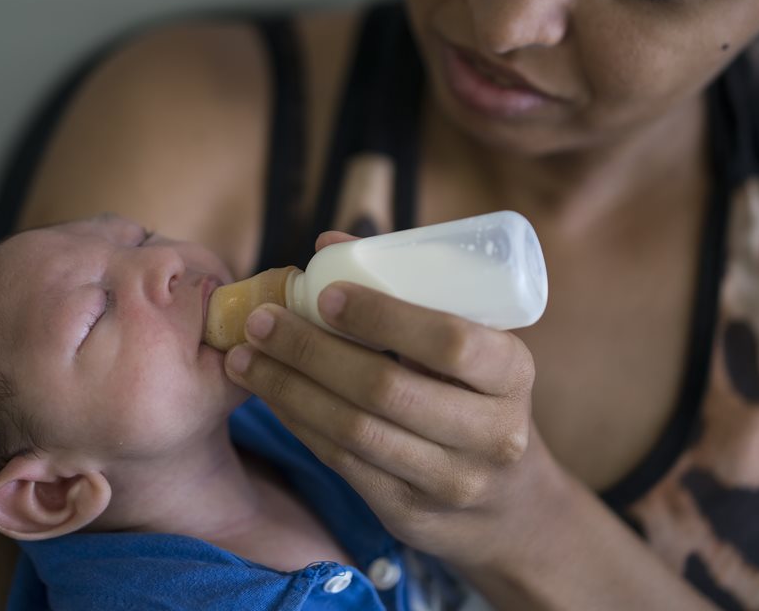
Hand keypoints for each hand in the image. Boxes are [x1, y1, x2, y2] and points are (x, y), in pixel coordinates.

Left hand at [224, 258, 562, 567]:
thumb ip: (410, 293)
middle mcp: (491, 433)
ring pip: (355, 430)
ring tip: (247, 356)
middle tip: (261, 321)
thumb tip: (330, 244)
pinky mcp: (410, 513)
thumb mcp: (472, 346)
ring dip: (290, 388)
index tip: (327, 293)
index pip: (450, 342)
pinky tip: (271, 394)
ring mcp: (450, 481)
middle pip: (387, 388)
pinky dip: (299, 422)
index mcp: (512, 373)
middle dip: (312, 350)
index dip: (383, 316)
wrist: (509, 505)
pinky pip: (342, 462)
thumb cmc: (478, 398)